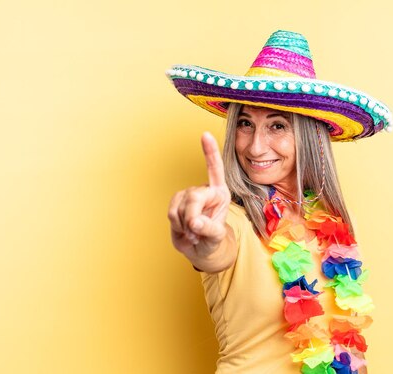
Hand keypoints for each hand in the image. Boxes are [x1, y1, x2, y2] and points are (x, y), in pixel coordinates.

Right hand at [167, 132, 231, 264]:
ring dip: (185, 224)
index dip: (210, 152)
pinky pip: (171, 212)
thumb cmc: (213, 240)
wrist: (200, 248)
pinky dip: (177, 224)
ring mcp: (189, 196)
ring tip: (194, 232)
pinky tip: (185, 229)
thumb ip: (210, 229)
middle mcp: (205, 191)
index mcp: (220, 193)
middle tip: (196, 231)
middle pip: (194, 197)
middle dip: (192, 217)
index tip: (205, 135)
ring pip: (180, 207)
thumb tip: (195, 222)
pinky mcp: (176, 202)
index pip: (215, 169)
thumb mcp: (217, 238)